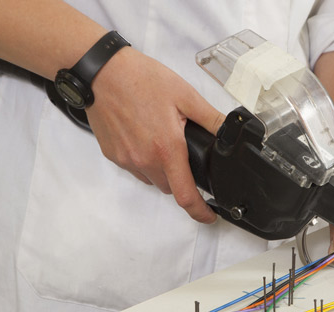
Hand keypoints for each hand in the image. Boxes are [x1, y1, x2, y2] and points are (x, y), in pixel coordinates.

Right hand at [85, 47, 223, 223]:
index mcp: (167, 149)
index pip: (186, 196)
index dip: (201, 212)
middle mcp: (145, 161)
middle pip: (170, 187)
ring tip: (161, 138)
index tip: (209, 217)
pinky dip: (143, 160)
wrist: (101, 72)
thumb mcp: (185, 96)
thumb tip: (232, 132)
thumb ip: (211, 119)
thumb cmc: (141, 79)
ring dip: (161, 169)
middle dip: (181, 177)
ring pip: (152, 178)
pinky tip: (143, 135)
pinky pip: (134, 168)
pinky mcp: (112, 155)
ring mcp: (126, 160)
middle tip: (182, 150)